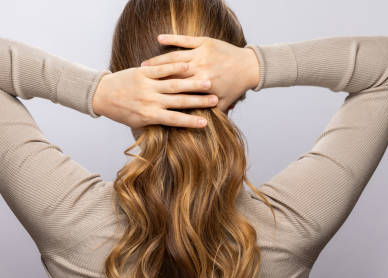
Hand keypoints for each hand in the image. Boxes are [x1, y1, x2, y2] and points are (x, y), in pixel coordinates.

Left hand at [91, 61, 218, 128]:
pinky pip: (161, 70)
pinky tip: (188, 65)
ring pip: (173, 84)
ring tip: (207, 83)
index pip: (175, 120)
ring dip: (192, 84)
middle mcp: (150, 101)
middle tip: (214, 99)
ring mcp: (146, 85)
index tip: (206, 123)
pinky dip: (174, 67)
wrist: (101, 95)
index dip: (191, 121)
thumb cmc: (121, 112)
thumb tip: (172, 132)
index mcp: (149, 116)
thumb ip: (155, 124)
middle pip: (179, 101)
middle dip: (198, 101)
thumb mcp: (137, 123)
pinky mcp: (142, 72)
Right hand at [140, 34, 259, 111]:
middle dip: (154, 78)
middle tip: (137, 82)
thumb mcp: (224, 104)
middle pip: (171, 74)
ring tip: (144, 65)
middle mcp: (200, 69)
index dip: (161, 94)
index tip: (146, 98)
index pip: (177, 91)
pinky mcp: (204, 42)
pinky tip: (160, 38)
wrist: (250, 67)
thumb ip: (210, 115)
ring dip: (158, 60)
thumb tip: (199, 128)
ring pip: (175, 57)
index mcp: (202, 85)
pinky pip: (185, 39)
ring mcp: (201, 54)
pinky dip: (172, 38)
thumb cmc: (236, 87)